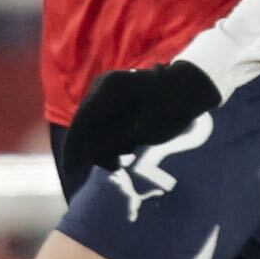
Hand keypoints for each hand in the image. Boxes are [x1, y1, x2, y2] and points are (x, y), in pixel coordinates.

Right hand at [63, 61, 220, 169]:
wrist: (189, 87)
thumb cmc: (171, 108)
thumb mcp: (142, 132)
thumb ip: (109, 142)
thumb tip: (81, 154)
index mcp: (108, 90)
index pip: (81, 123)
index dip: (74, 149)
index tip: (70, 171)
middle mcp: (101, 86)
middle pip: (84, 125)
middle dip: (95, 149)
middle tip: (116, 167)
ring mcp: (105, 90)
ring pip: (92, 124)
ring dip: (105, 144)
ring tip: (128, 154)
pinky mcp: (111, 96)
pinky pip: (102, 120)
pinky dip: (111, 135)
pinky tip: (128, 145)